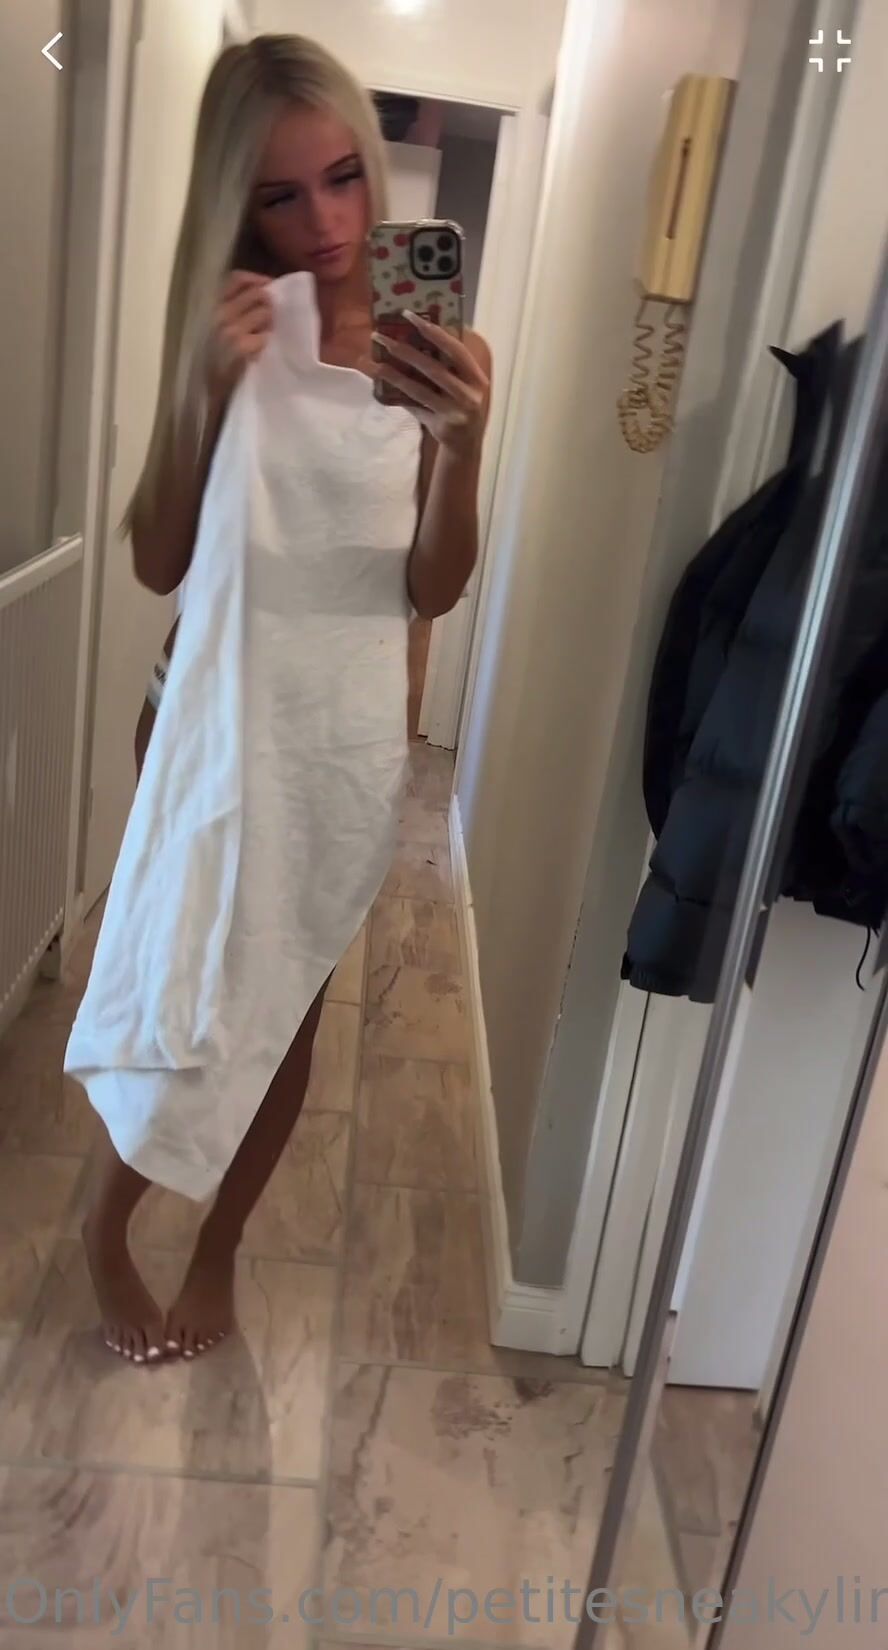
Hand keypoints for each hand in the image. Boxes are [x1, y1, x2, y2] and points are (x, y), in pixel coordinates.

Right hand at [207, 271, 272, 399]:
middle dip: (270, 303)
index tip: (269, 286)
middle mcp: (218, 313)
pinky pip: (267, 335)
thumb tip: (262, 291)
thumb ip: (231, 308)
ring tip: (267, 334)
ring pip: (265, 312)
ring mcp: (230, 330)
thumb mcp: (214, 327)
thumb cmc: (211, 359)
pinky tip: (262, 350)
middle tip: (272, 316)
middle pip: (257, 293)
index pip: (236, 279)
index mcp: (210, 305)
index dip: (257, 279)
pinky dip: (269, 341)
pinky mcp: (241, 347)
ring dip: (271, 322)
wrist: (205, 391)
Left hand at [369, 313, 490, 459]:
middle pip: (433, 368)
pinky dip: (398, 396)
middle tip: (380, 337)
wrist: (466, 444)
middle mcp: (469, 393)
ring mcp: (455, 411)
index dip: (433, 331)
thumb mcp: (463, 383)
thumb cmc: (461, 405)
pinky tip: (381, 386)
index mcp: (476, 376)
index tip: (409, 316)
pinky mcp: (441, 425)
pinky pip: (415, 407)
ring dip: (394, 374)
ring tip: (374, 363)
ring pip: (419, 389)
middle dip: (404, 350)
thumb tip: (414, 336)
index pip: (454, 349)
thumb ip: (448, 364)